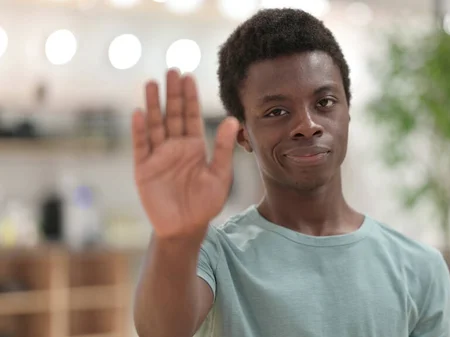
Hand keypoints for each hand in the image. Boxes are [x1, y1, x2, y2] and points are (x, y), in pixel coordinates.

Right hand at [131, 69, 238, 240]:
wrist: (186, 228)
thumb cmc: (205, 203)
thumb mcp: (220, 175)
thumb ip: (223, 148)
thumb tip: (232, 119)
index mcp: (194, 146)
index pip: (191, 116)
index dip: (189, 97)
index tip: (188, 76)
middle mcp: (175, 147)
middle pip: (172, 114)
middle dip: (172, 93)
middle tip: (171, 70)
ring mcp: (158, 156)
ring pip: (155, 125)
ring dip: (152, 105)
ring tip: (151, 83)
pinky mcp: (144, 168)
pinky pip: (141, 145)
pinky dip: (139, 130)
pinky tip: (138, 113)